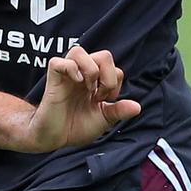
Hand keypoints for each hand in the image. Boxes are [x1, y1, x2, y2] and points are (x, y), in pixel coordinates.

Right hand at [23, 45, 140, 151]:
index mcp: (95, 81)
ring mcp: (67, 75)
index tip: (104, 100)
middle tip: (98, 95)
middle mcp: (82, 74)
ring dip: (90, 69)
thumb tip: (137, 107)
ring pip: (79, 51)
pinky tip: (75, 83)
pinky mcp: (53, 80)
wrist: (53, 139)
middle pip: (104, 55)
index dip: (115, 83)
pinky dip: (70, 69)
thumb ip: (118, 111)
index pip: (114, 67)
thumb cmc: (75, 127)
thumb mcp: (102, 120)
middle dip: (108, 76)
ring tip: (87, 88)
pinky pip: (58, 62)